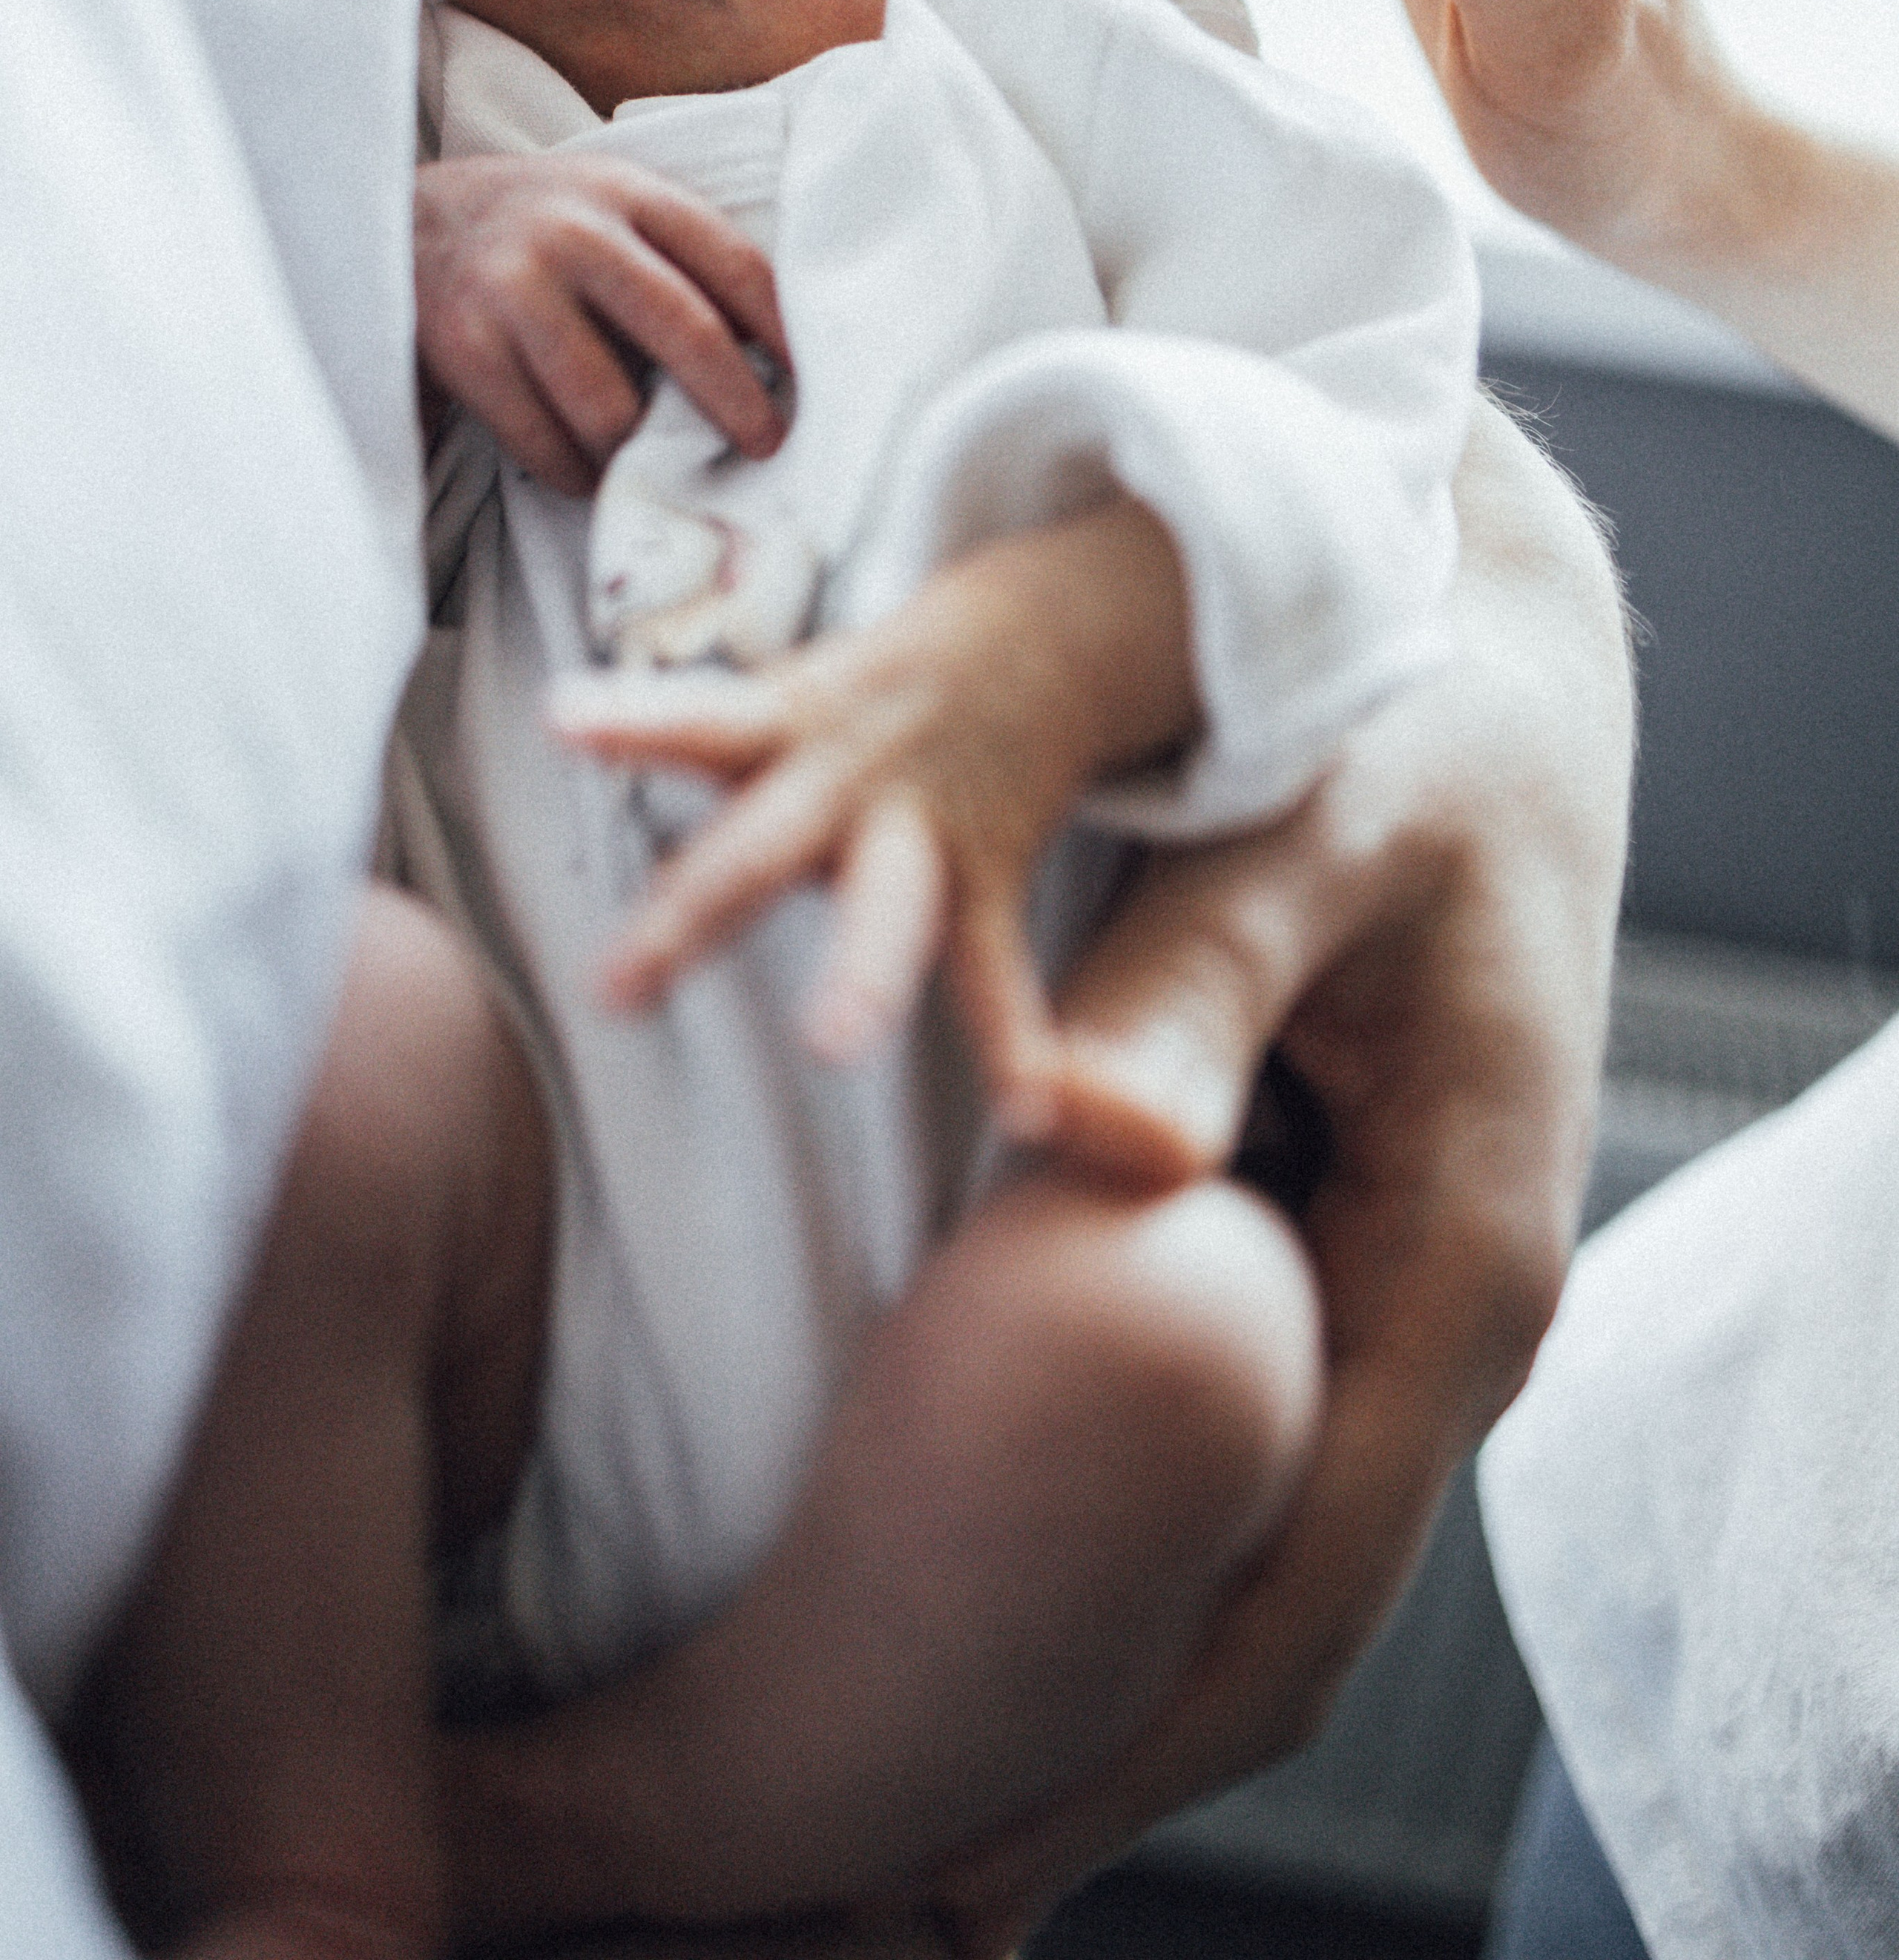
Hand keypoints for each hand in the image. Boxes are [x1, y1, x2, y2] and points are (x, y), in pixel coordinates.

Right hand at [414, 153, 789, 495]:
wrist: (401, 216)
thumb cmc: (541, 227)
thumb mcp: (614, 206)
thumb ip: (682, 258)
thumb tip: (774, 359)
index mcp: (630, 193)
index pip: (733, 264)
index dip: (784, 331)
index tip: (812, 383)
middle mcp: (573, 234)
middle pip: (684, 329)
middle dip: (736, 402)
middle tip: (765, 446)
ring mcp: (512, 290)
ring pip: (609, 406)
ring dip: (642, 454)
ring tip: (661, 465)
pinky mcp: (462, 349)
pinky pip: (542, 442)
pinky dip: (575, 472)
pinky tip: (587, 468)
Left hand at [553, 495, 1206, 1172]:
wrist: (1051, 632)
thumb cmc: (889, 681)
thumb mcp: (804, 688)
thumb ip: (728, 757)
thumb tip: (630, 828)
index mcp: (791, 722)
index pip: (699, 716)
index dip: (630, 719)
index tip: (559, 715)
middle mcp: (849, 776)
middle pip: (760, 848)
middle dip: (687, 920)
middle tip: (614, 992)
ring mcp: (923, 827)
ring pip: (888, 907)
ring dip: (860, 978)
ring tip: (833, 1047)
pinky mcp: (991, 872)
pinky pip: (994, 966)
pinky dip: (1012, 1040)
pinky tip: (1025, 1108)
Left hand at [920, 396, 1633, 1951]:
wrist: (1498, 672)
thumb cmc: (1411, 737)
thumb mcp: (1306, 843)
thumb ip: (1189, 994)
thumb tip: (1079, 1143)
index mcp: (1457, 1249)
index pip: (1307, 1575)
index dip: (1144, 1733)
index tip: (972, 1857)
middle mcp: (1446, 1304)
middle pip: (1294, 1604)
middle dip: (1121, 1749)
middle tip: (918, 1887)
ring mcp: (1401, 1280)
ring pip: (1274, 1537)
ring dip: (1130, 1662)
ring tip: (943, 1790)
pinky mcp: (1352, 1235)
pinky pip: (1258, 1436)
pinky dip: (1152, 1534)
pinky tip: (1031, 1581)